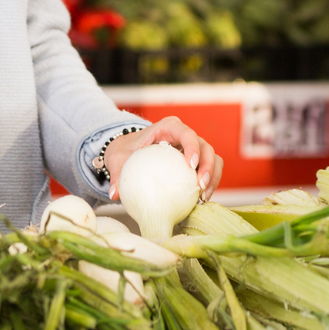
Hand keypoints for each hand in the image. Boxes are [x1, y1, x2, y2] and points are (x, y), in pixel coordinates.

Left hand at [106, 116, 222, 202]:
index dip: (193, 148)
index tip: (191, 166)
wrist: (131, 153)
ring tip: (204, 197)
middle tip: (200, 187)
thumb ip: (117, 174)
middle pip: (206, 147)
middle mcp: (185, 136)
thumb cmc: (126, 152)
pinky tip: (201, 201)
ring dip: (214, 177)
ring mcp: (194, 149)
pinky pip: (210, 171)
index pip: (187, 134)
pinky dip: (210, 184)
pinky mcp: (197, 163)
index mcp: (169, 128)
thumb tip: (114, 194)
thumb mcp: (118, 159)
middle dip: (208, 167)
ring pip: (213, 159)